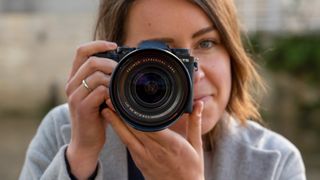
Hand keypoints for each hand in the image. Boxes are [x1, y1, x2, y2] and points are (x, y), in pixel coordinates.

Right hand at [65, 41, 116, 178]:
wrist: (87, 141)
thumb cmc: (96, 116)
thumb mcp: (97, 94)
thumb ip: (102, 79)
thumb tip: (119, 64)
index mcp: (74, 78)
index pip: (81, 51)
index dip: (98, 44)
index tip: (114, 45)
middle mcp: (71, 84)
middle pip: (91, 61)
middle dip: (111, 64)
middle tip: (122, 73)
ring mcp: (75, 95)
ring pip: (97, 75)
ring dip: (113, 80)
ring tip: (119, 90)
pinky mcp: (82, 107)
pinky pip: (100, 91)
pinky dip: (112, 93)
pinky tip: (115, 100)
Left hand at [102, 101, 204, 179]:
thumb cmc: (192, 169)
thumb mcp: (197, 145)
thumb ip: (195, 123)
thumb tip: (198, 104)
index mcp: (170, 144)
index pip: (149, 125)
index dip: (135, 114)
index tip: (127, 101)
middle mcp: (155, 150)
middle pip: (133, 129)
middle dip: (120, 115)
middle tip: (110, 100)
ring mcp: (145, 158)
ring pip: (126, 137)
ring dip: (116, 123)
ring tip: (107, 110)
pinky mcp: (140, 163)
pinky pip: (128, 145)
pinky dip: (120, 134)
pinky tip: (116, 125)